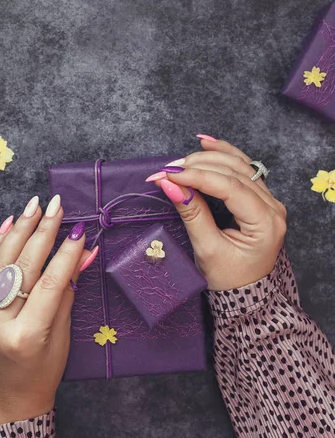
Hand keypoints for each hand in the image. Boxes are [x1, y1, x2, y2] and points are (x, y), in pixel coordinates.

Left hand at [0, 195, 95, 429]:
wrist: (10, 398)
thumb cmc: (44, 370)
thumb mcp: (63, 334)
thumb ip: (69, 290)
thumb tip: (85, 252)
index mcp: (26, 336)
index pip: (50, 284)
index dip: (66, 254)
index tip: (79, 229)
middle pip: (23, 268)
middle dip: (42, 232)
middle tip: (56, 206)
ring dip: (17, 231)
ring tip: (33, 207)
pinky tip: (8, 225)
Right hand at [147, 139, 286, 290]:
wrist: (246, 294)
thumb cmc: (228, 278)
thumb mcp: (207, 250)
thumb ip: (192, 214)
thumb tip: (170, 185)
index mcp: (265, 223)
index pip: (229, 187)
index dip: (196, 176)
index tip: (167, 175)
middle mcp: (273, 207)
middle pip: (234, 172)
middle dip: (197, 166)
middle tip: (166, 170)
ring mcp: (269, 200)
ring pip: (239, 165)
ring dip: (208, 158)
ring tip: (179, 161)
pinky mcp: (260, 197)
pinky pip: (243, 168)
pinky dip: (223, 155)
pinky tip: (206, 144)